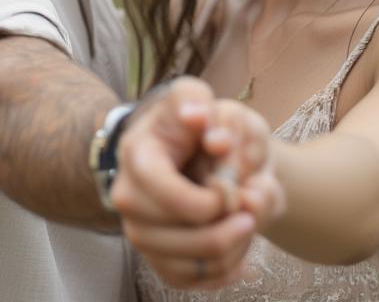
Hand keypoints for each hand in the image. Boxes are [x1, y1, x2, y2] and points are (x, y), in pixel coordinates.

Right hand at [111, 79, 280, 289]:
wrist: (186, 145)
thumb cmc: (191, 119)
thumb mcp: (193, 95)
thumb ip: (197, 100)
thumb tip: (198, 117)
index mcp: (136, 157)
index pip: (172, 198)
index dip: (210, 202)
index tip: (232, 188)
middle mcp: (128, 200)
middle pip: (183, 239)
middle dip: (228, 227)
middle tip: (251, 208)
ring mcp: (139, 233)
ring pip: (191, 266)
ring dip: (231, 250)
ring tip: (248, 223)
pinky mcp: (155, 257)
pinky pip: (191, 282)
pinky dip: (224, 272)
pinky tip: (242, 250)